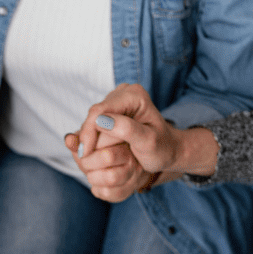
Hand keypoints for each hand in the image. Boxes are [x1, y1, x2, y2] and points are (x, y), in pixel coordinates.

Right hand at [68, 84, 218, 195]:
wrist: (168, 150)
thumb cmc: (162, 148)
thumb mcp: (148, 142)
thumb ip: (126, 130)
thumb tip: (101, 121)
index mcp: (134, 95)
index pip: (100, 111)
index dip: (88, 132)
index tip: (84, 154)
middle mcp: (122, 93)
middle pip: (93, 116)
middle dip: (91, 139)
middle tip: (94, 160)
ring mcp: (115, 101)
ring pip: (92, 122)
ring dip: (92, 141)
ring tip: (98, 158)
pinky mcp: (111, 111)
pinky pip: (95, 126)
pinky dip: (95, 140)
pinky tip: (99, 152)